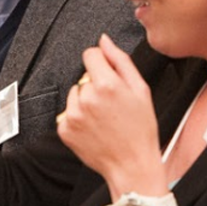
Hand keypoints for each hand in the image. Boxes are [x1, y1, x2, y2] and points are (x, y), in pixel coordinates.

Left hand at [57, 35, 161, 198]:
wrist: (132, 165)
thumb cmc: (141, 129)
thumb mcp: (140, 90)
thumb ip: (120, 60)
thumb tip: (104, 40)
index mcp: (106, 85)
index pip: (90, 54)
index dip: (100, 62)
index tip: (108, 73)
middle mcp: (86, 98)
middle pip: (84, 76)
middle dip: (96, 85)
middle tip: (113, 104)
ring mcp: (73, 115)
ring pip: (75, 94)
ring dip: (85, 101)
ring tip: (104, 118)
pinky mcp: (65, 130)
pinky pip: (68, 113)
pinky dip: (78, 118)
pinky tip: (94, 128)